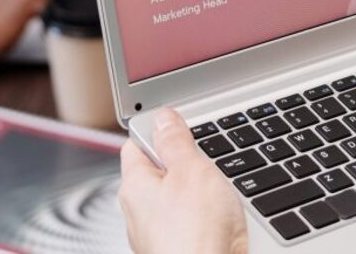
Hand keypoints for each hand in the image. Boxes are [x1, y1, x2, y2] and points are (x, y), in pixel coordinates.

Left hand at [119, 108, 247, 253]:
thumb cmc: (196, 234)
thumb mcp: (192, 170)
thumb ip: (176, 141)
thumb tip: (163, 117)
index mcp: (133, 186)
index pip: (136, 145)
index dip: (159, 132)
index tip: (181, 127)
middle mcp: (137, 214)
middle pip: (158, 174)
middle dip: (184, 166)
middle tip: (208, 163)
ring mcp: (156, 237)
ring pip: (176, 203)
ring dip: (197, 196)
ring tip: (219, 196)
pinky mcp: (176, 252)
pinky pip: (190, 227)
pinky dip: (205, 222)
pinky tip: (222, 224)